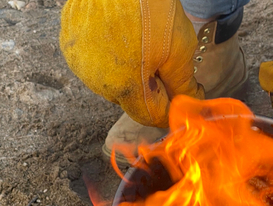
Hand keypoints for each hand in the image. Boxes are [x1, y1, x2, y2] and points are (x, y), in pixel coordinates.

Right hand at [60, 0, 203, 127]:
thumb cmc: (152, 6)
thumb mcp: (179, 51)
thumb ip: (183, 86)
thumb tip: (190, 104)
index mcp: (125, 88)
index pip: (151, 116)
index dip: (169, 110)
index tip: (181, 98)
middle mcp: (97, 82)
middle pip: (132, 101)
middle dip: (151, 89)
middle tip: (164, 63)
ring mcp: (81, 63)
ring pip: (114, 83)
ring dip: (131, 74)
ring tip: (142, 45)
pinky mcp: (71, 45)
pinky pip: (97, 64)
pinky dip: (113, 58)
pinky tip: (123, 37)